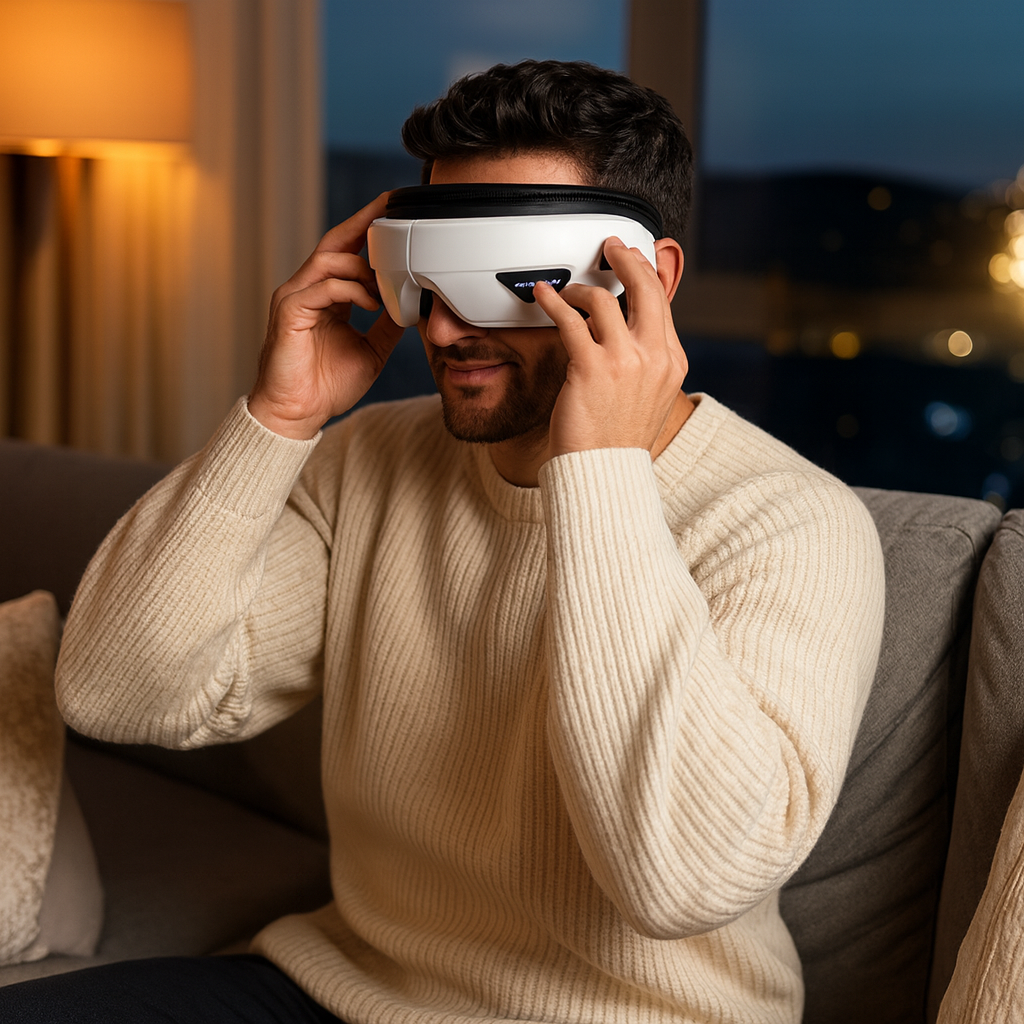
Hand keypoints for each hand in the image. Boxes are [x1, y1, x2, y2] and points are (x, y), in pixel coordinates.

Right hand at [248, 193, 404, 438]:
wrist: (298, 414)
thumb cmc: (326, 385)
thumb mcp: (371, 351)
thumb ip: (388, 326)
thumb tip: (413, 306)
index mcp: (326, 296)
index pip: (346, 252)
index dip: (367, 231)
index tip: (393, 213)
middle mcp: (307, 290)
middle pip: (334, 243)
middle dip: (362, 223)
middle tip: (390, 208)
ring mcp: (295, 298)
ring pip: (328, 260)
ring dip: (362, 267)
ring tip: (387, 286)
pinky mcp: (289, 312)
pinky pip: (323, 287)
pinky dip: (351, 290)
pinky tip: (372, 303)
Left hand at [533, 237, 687, 459]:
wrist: (604, 473)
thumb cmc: (617, 439)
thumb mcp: (648, 395)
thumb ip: (646, 357)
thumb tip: (632, 324)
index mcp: (672, 362)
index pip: (662, 301)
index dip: (645, 272)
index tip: (633, 259)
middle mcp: (654, 357)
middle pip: (645, 287)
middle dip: (626, 259)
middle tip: (610, 248)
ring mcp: (625, 361)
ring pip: (603, 299)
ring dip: (579, 289)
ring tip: (565, 292)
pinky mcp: (592, 368)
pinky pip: (569, 320)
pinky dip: (553, 301)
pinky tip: (543, 296)